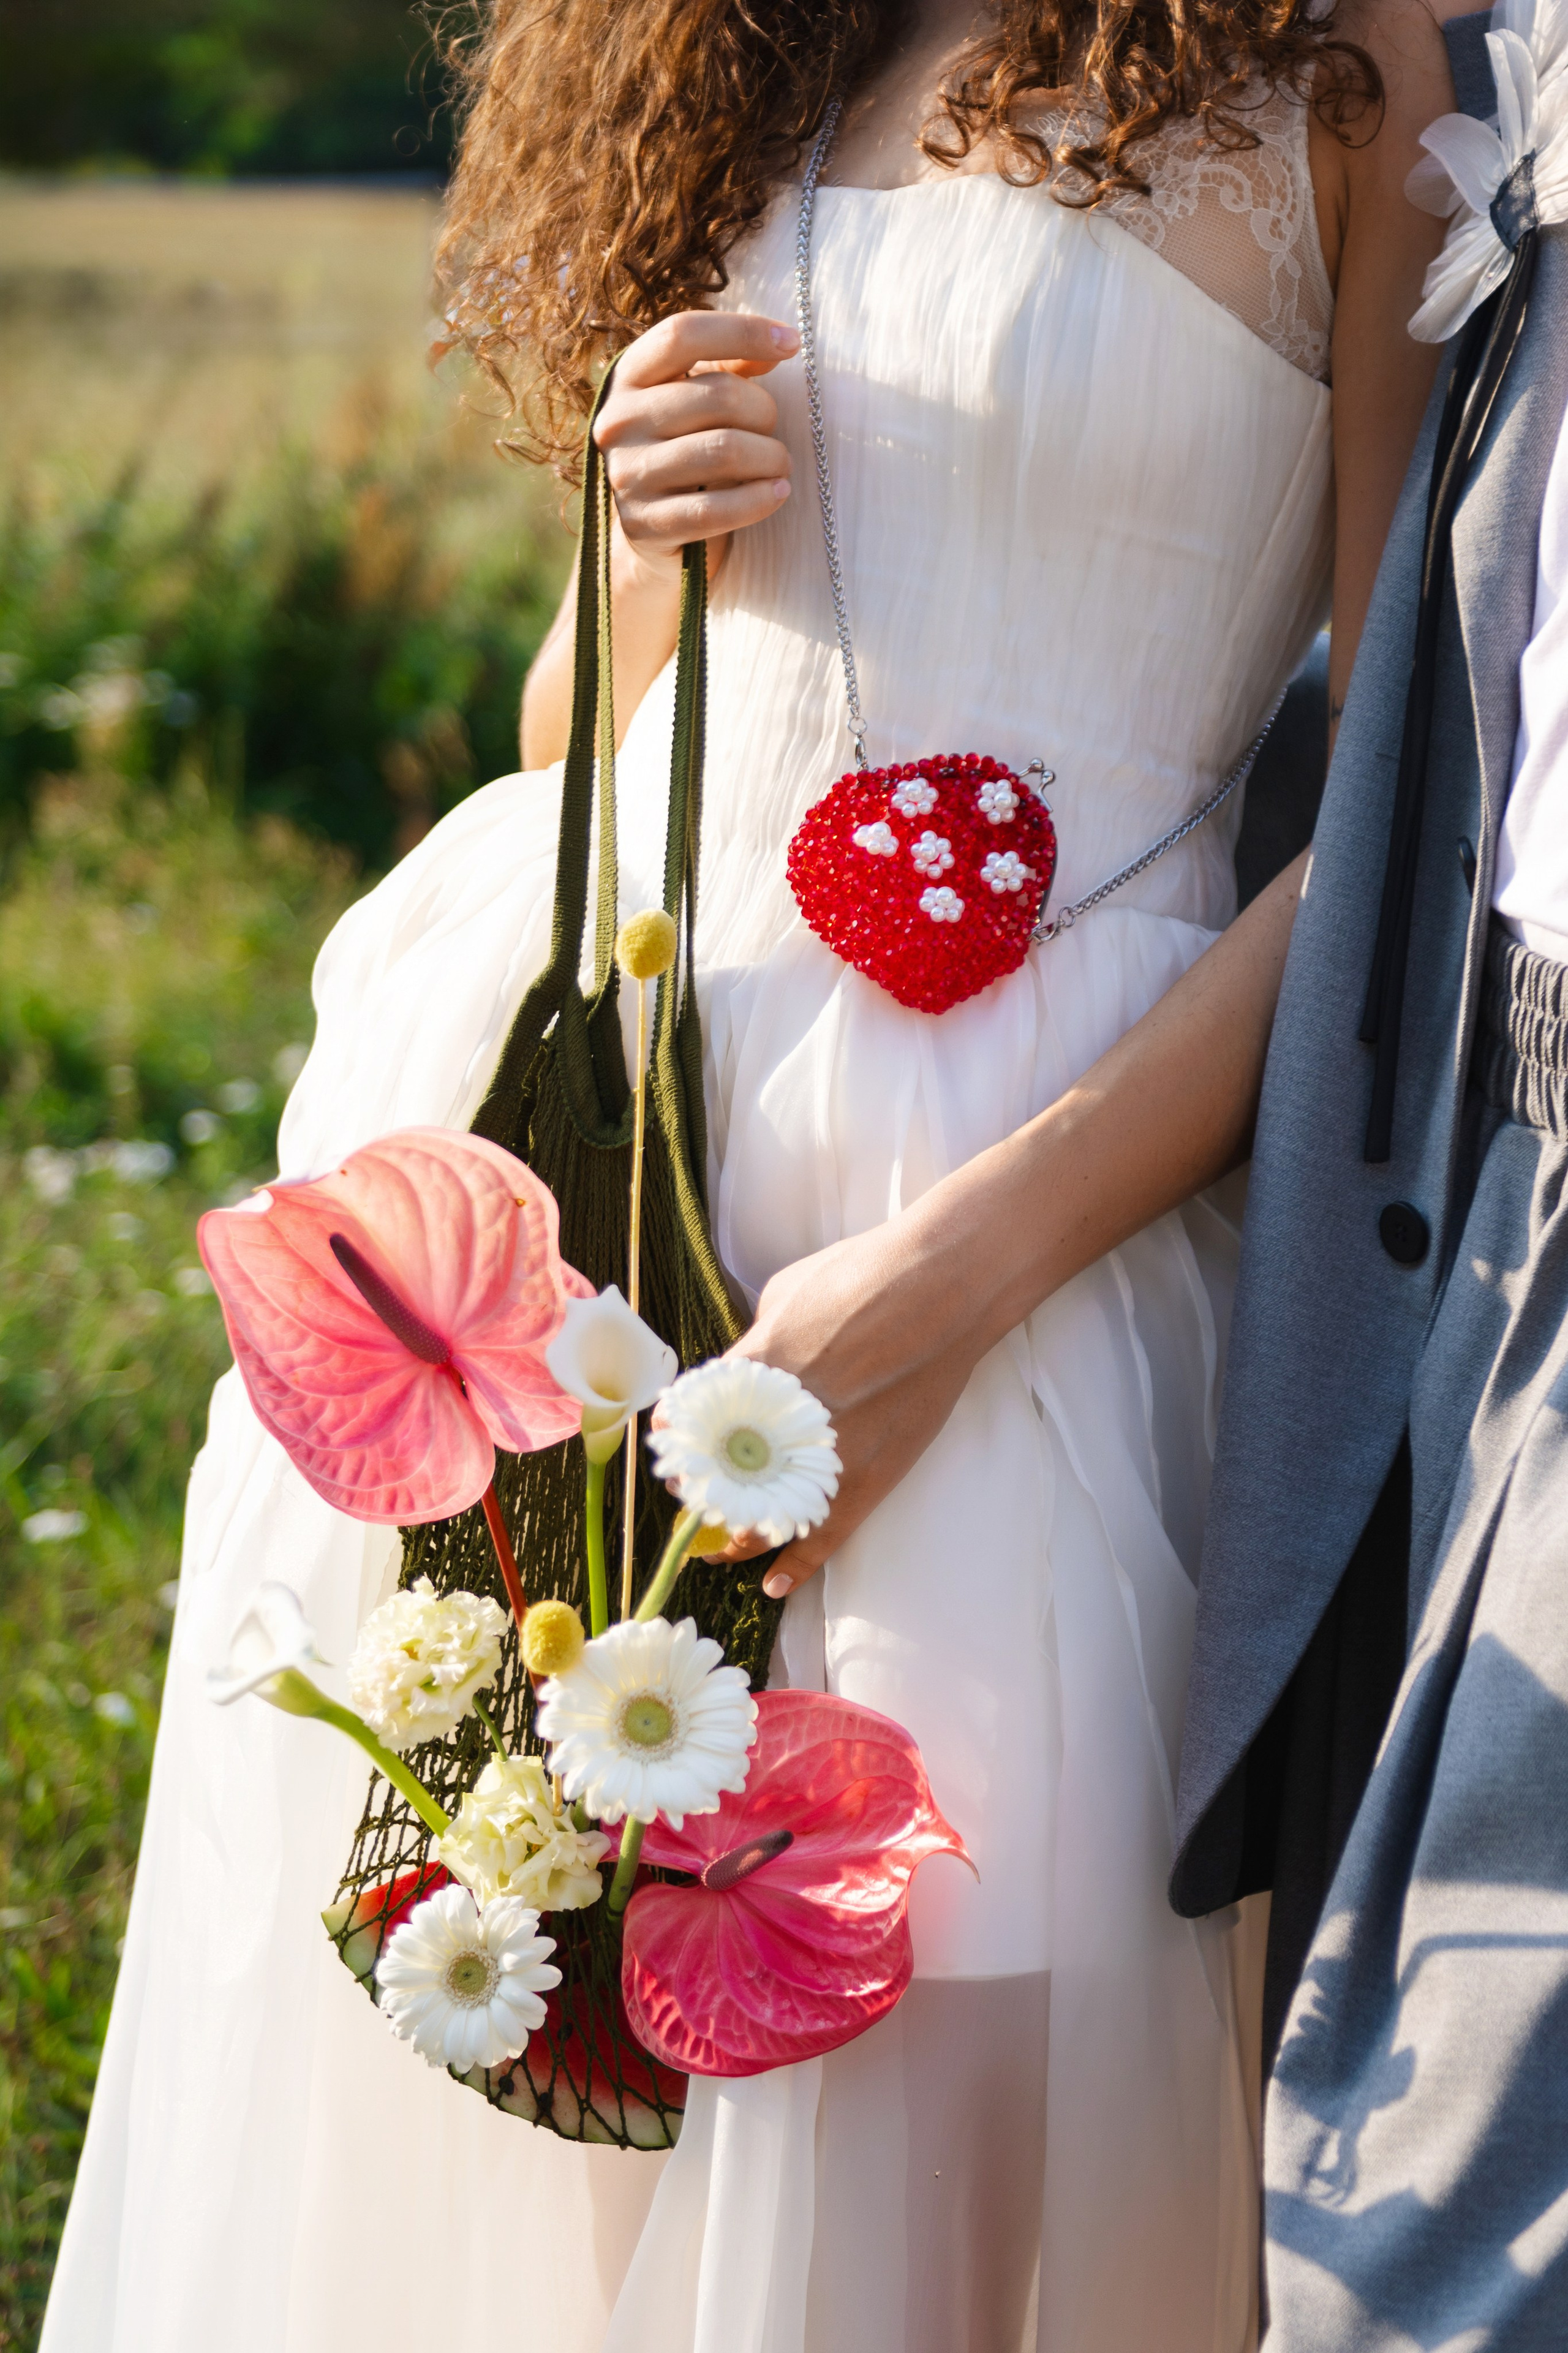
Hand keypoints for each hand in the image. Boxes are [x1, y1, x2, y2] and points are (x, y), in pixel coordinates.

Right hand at [593, 309, 798, 574]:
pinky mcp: (645, 524)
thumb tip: (779, 345)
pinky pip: (715, 509)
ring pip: (724, 451)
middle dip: (764, 411)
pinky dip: (759, 500)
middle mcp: (620, 421)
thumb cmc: (681, 449)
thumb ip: (730, 368)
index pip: (683, 334)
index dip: (743, 331)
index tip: (791, 342)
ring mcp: (628, 475)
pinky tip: (778, 492)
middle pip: (717, 395)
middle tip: (772, 428)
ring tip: (780, 464)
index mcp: (629, 377)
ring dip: (770, 457)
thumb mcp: (694, 399)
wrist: (648, 531)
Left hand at [679, 1223, 988, 1600]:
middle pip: (720, 1477)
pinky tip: (773, 1584)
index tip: (674, 1455)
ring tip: (717, 1549)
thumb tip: (752, 1364)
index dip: (680, 1446)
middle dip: (700, 1495)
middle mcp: (780, 1420)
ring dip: (735, 1538)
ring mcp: (826, 1454)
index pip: (694, 1425)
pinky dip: (796, 1564)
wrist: (944, 1287)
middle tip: (690, 1502)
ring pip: (764, 1517)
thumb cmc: (865, 1273)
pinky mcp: (869, 1476)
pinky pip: (825, 1536)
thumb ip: (760, 1338)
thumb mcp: (786, 1291)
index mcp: (753, 1370)